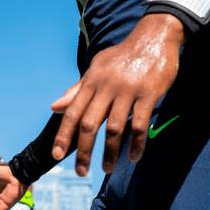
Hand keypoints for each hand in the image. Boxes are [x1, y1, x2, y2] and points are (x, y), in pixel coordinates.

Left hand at [50, 14, 183, 175]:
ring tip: (107, 169)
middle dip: (83, 151)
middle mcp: (107, 87)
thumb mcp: (97, 67)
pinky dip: (136, 144)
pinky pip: (140, 125)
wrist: (155, 37)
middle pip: (90, 124)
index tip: (56, 155)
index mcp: (92, 81)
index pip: (73, 112)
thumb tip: (54, 107)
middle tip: (81, 172)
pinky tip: (134, 157)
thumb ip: (77, 89)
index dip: (63, 135)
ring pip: (114, 129)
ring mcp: (128, 91)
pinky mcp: (149, 94)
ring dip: (110, 153)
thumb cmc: (123, 56)